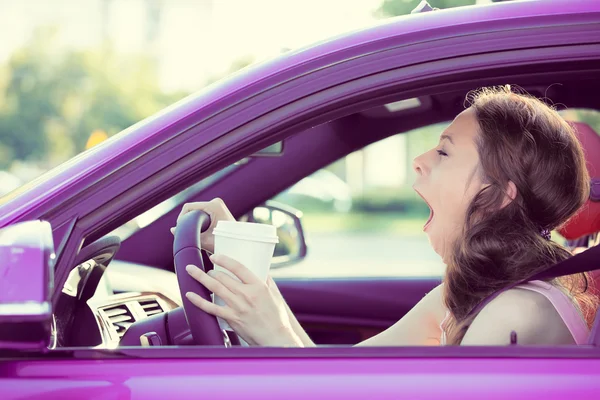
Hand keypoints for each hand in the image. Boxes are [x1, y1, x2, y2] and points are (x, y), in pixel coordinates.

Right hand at [171, 198, 234, 252]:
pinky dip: (197, 220)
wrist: (240, 243)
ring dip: (192, 221)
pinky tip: (196, 230)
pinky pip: (201, 212)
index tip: (179, 230)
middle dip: (186, 220)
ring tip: (189, 233)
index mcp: (213, 205)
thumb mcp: (205, 240)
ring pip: (196, 211)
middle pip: (192, 209)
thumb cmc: (225, 243)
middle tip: (183, 233)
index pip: (189, 207)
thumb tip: (172, 230)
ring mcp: (217, 204)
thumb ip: (188, 235)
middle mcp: (215, 202)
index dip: (181, 218)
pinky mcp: (217, 208)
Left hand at [184, 254, 300, 346]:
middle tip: (206, 269)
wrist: (275, 337)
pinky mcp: (231, 318)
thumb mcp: (274, 294)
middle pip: (223, 277)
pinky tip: (189, 295)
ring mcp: (237, 307)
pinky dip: (198, 301)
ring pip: (215, 288)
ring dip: (201, 278)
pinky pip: (211, 308)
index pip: (238, 267)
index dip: (224, 259)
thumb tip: (259, 268)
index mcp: (258, 286)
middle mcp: (246, 295)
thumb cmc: (276, 316)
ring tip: (192, 271)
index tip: (215, 256)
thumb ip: (265, 280)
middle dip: (211, 270)